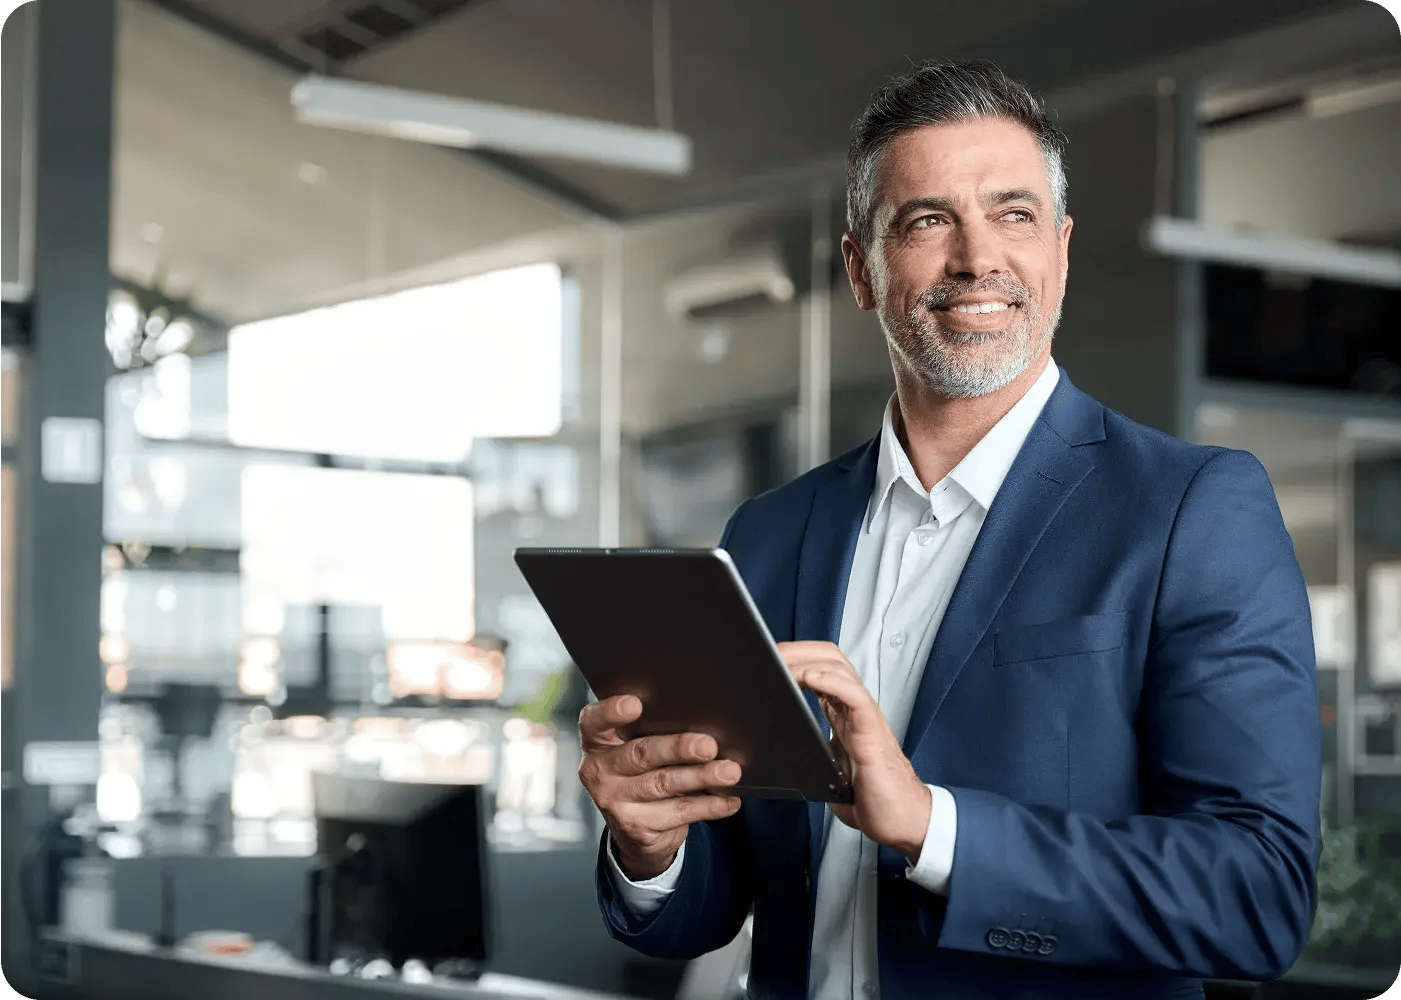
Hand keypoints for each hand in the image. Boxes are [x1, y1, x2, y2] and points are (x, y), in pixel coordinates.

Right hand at [578, 694, 743, 879]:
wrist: (634, 829)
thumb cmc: (642, 771)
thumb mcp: (636, 747)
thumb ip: (653, 730)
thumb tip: (704, 720)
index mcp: (597, 742)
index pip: (594, 721)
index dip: (612, 712)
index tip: (635, 704)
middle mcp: (599, 771)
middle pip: (640, 754)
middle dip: (677, 748)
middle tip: (708, 745)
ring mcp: (614, 802)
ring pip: (663, 784)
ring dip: (701, 777)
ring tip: (729, 772)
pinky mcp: (636, 827)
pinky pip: (679, 812)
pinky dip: (709, 805)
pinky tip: (729, 800)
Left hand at [778, 641, 931, 863]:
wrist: (903, 821)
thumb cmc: (871, 799)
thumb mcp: (826, 770)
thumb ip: (807, 755)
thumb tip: (770, 756)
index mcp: (843, 715)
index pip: (822, 668)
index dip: (796, 657)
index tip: (768, 658)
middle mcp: (855, 710)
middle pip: (830, 659)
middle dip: (798, 649)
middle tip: (769, 653)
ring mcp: (866, 718)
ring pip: (841, 669)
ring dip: (808, 660)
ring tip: (782, 662)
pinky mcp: (873, 733)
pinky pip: (855, 696)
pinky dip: (832, 681)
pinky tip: (810, 677)